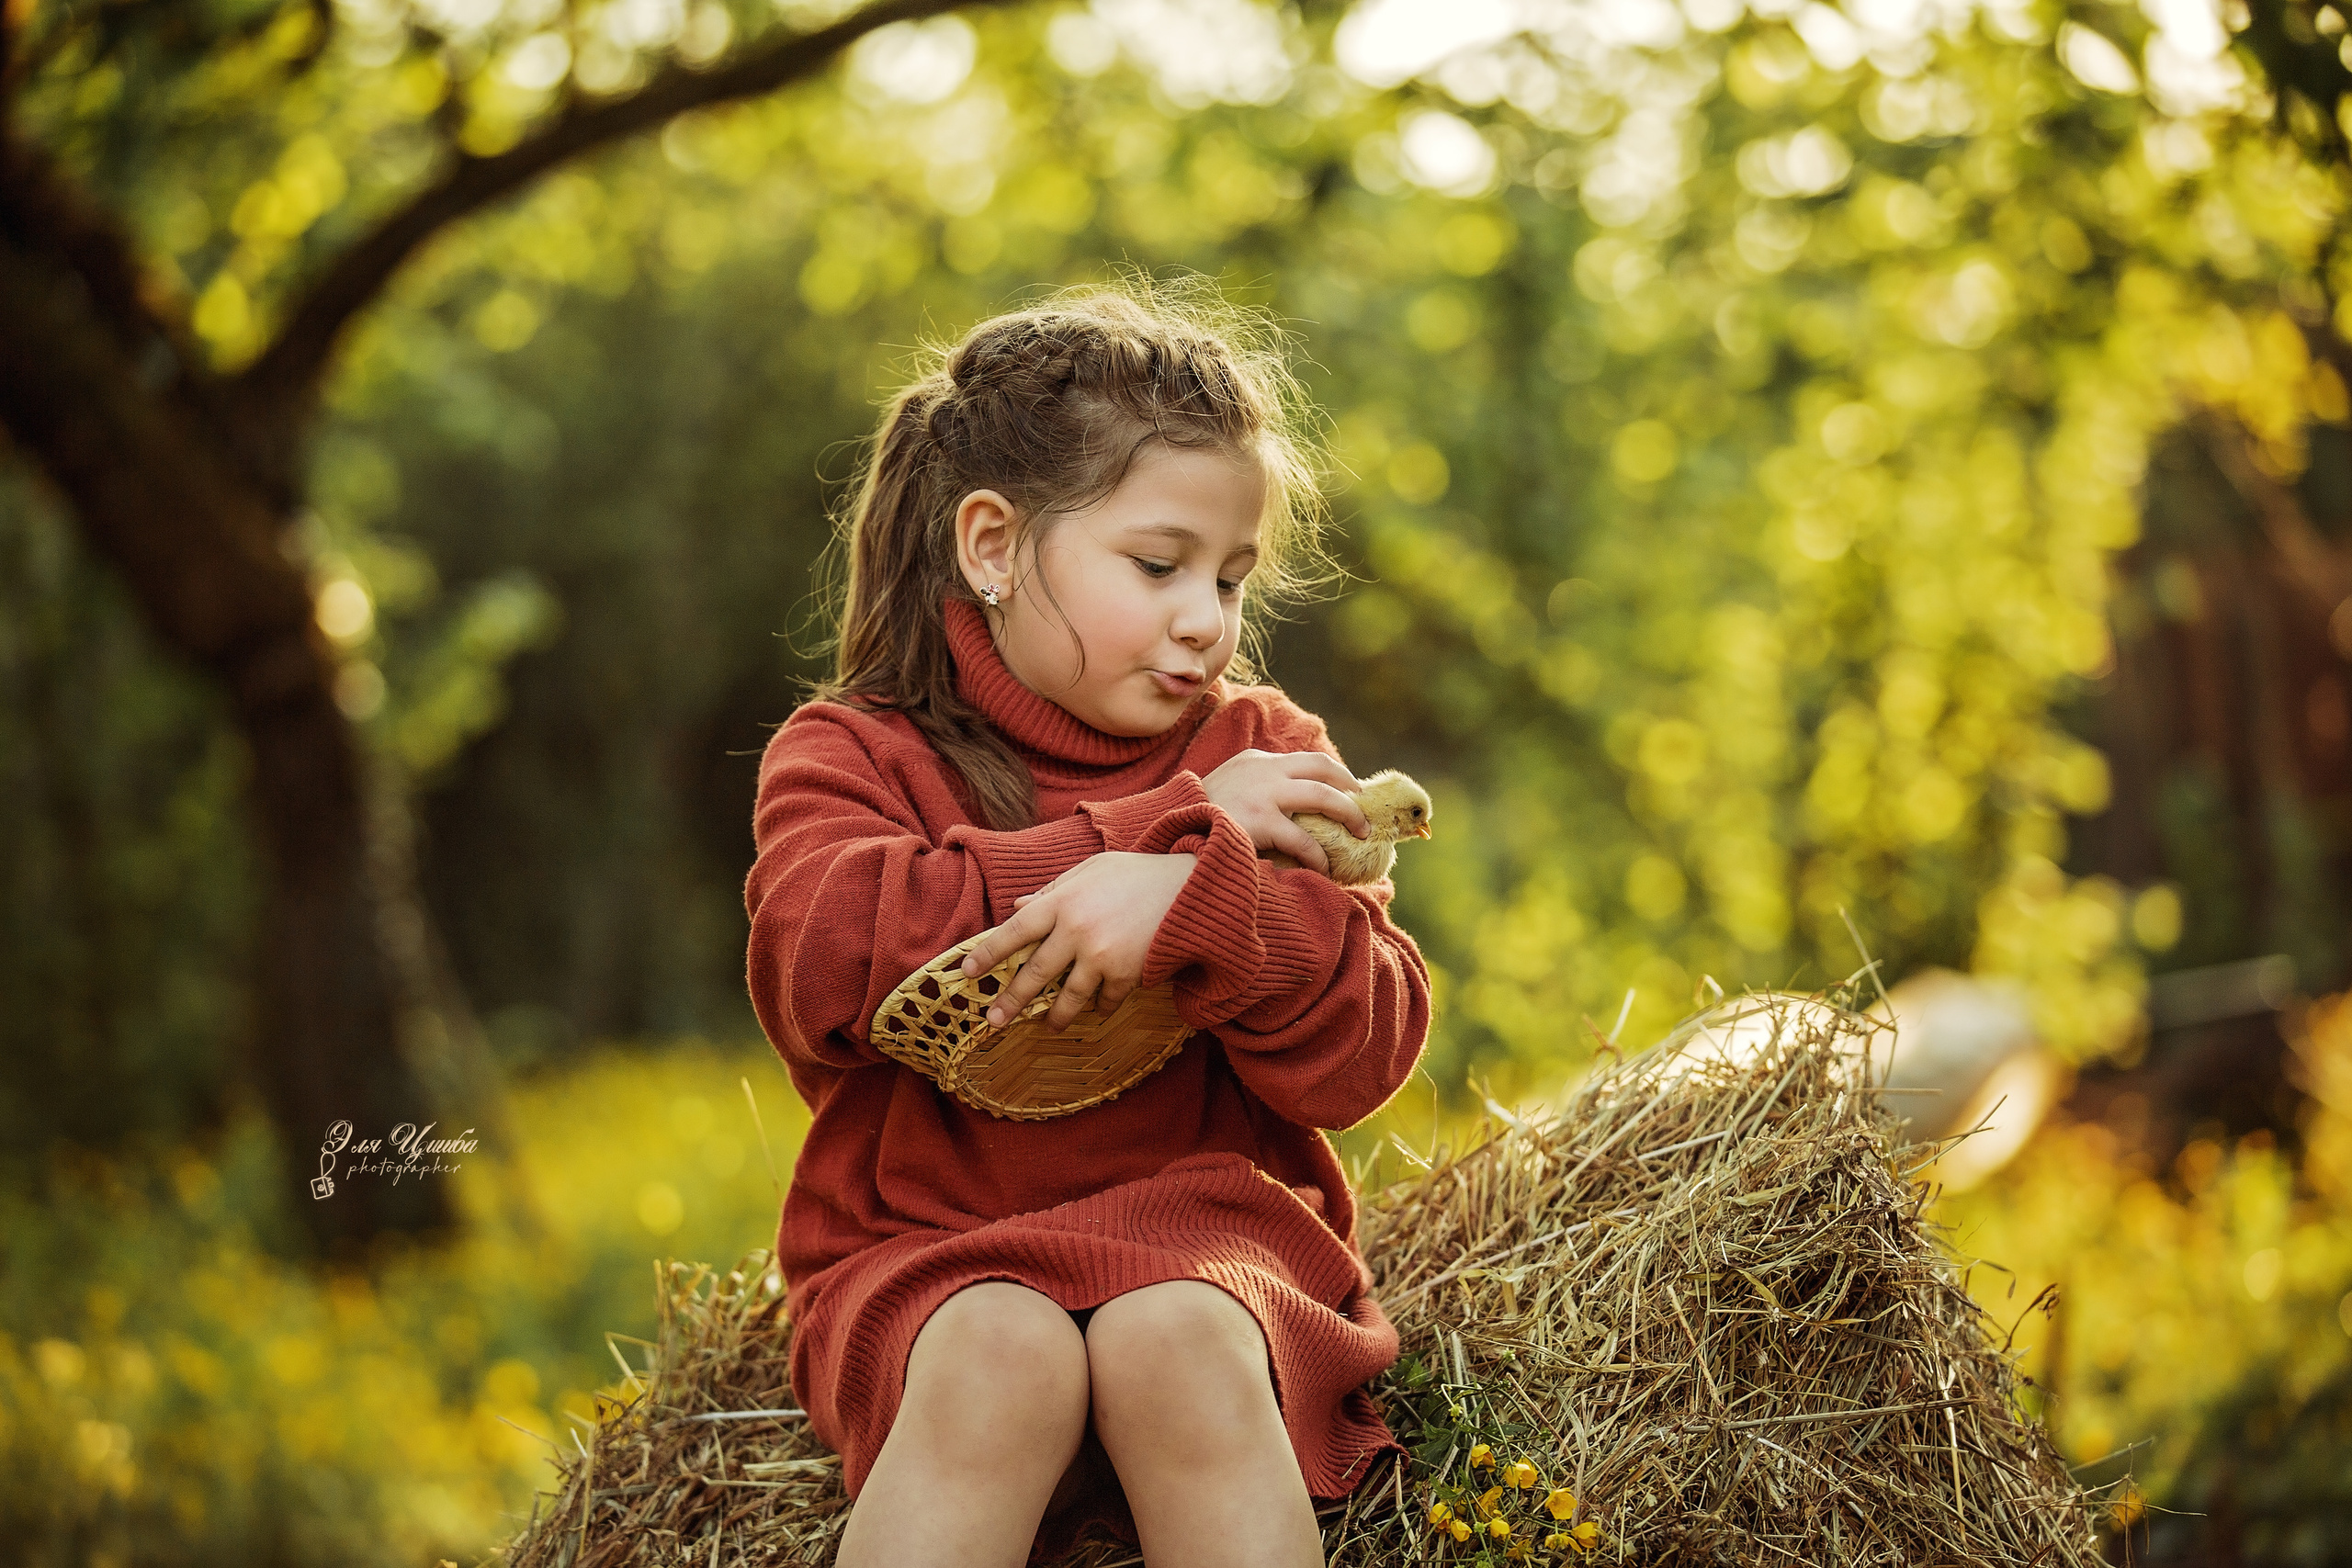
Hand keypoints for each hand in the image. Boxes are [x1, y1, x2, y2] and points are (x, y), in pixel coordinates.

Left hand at [958, 852, 1198, 1030]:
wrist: (1191, 888)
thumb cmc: (1137, 875)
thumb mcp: (1090, 870)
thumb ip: (1053, 889)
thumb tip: (1019, 905)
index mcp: (1062, 900)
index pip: (1014, 930)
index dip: (988, 953)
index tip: (966, 972)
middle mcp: (1076, 930)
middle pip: (1034, 972)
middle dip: (1011, 1000)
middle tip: (993, 1021)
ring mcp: (1101, 955)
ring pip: (1068, 997)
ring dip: (1057, 1016)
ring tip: (1048, 1025)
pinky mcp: (1127, 974)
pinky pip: (1105, 999)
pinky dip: (1101, 1005)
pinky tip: (1098, 1007)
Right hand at [1198, 748, 1369, 875]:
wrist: (1166, 828)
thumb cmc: (1195, 818)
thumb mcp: (1226, 789)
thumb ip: (1254, 789)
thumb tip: (1289, 812)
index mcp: (1255, 760)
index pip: (1305, 761)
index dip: (1333, 776)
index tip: (1347, 792)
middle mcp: (1263, 769)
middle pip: (1322, 767)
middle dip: (1350, 787)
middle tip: (1363, 809)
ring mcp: (1262, 793)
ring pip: (1323, 795)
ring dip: (1348, 814)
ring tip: (1360, 834)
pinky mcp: (1259, 820)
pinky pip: (1303, 839)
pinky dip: (1319, 856)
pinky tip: (1324, 868)